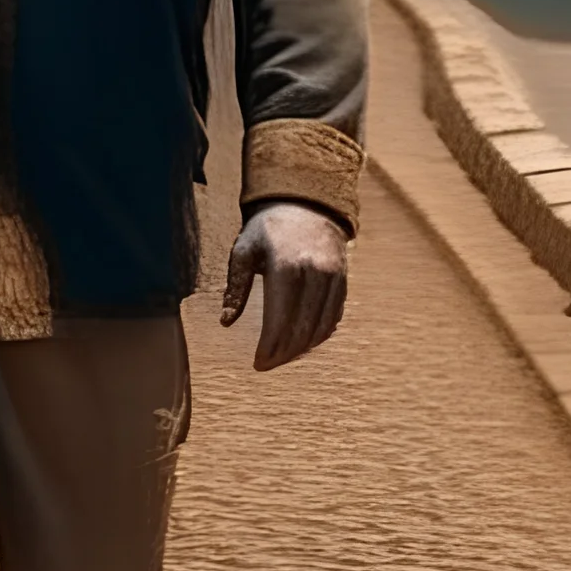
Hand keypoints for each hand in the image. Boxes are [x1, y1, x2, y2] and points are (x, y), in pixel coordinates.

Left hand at [221, 201, 348, 371]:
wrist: (306, 204)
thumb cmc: (268, 230)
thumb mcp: (244, 250)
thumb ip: (236, 287)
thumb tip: (227, 322)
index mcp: (286, 266)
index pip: (279, 321)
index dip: (269, 347)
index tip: (257, 364)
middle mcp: (314, 273)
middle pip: (301, 329)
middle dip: (283, 354)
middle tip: (267, 365)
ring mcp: (333, 278)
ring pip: (320, 327)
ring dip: (301, 349)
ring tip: (282, 358)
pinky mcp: (343, 281)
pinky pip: (334, 318)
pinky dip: (319, 336)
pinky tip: (302, 344)